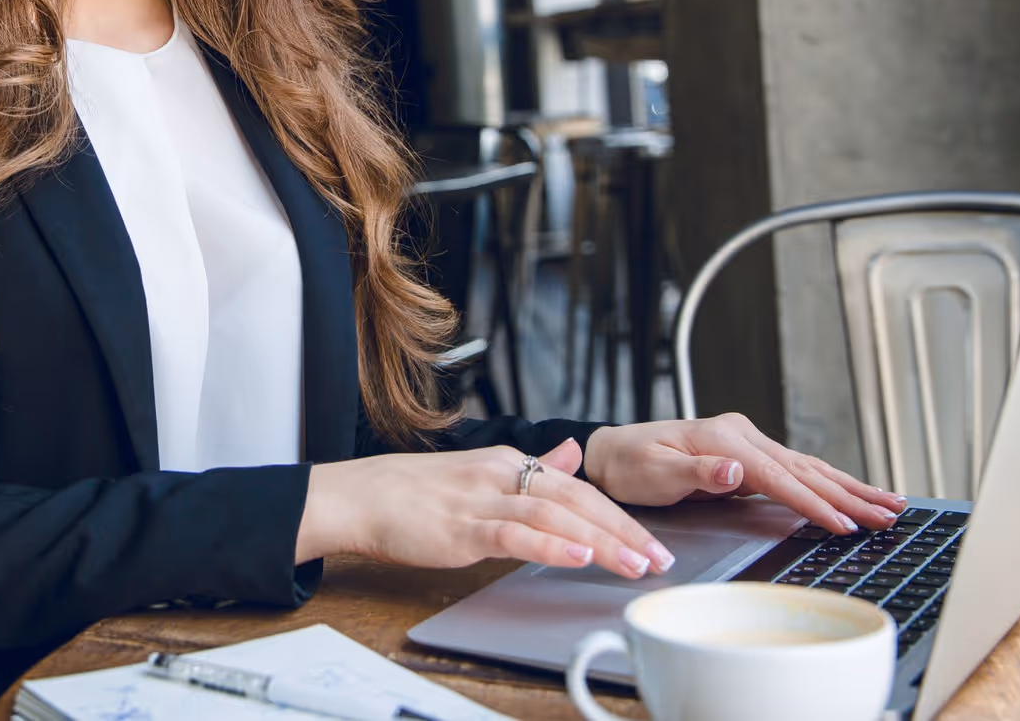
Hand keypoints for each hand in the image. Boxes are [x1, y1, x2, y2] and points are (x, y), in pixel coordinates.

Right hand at [296, 439, 677, 578]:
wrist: (359, 496)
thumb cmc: (414, 492)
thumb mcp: (480, 472)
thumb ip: (530, 466)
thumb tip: (570, 455)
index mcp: (508, 463)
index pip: (578, 487)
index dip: (619, 515)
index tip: (652, 543)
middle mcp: (500, 475)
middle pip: (576, 499)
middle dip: (623, 530)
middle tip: (660, 558)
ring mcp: (481, 500)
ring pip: (553, 516)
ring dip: (599, 541)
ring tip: (634, 563)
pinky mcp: (460, 526)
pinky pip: (513, 534)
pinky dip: (549, 545)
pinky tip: (577, 555)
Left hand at [582, 414, 907, 533]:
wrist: (615, 453)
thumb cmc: (632, 465)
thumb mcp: (656, 472)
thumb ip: (699, 472)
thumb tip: (736, 470)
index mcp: (725, 440)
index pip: (780, 477)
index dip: (814, 503)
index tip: (844, 525)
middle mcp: (742, 436)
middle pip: (806, 470)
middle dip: (851, 494)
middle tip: (891, 513)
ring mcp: (747, 443)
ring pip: (809, 468)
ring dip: (849, 487)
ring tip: (888, 502)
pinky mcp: (748, 455)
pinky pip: (796, 471)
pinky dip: (828, 482)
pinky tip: (850, 493)